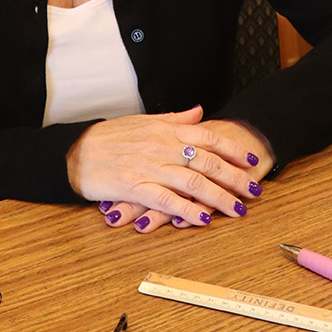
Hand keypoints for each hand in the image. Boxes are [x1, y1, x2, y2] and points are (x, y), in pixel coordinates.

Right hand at [67, 107, 269, 229]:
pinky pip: (167, 200)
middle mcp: (162, 147)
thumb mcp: (144, 121)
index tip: (251, 161)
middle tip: (255, 191)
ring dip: (218, 197)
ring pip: (193, 182)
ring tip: (238, 209)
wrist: (76, 151)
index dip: (233, 149)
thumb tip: (199, 112)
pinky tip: (203, 219)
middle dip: (234, 177)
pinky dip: (187, 210)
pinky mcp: (135, 188)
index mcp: (166, 130)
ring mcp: (149, 168)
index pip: (208, 137)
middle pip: (207, 161)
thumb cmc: (110, 136)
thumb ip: (175, 119)